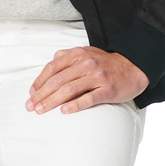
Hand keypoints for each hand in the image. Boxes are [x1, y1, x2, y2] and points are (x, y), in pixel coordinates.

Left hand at [25, 48, 148, 114]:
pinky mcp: (107, 90)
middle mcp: (87, 64)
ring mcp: (97, 77)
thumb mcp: (86, 53)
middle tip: (30, 107)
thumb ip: (67, 57)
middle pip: (58, 80)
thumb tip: (49, 66)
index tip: (31, 94)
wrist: (134, 67)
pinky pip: (88, 99)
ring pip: (69, 90)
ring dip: (52, 101)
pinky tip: (64, 111)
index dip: (39, 82)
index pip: (52, 68)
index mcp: (78, 54)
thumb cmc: (106, 64)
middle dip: (41, 95)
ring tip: (41, 111)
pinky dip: (75, 105)